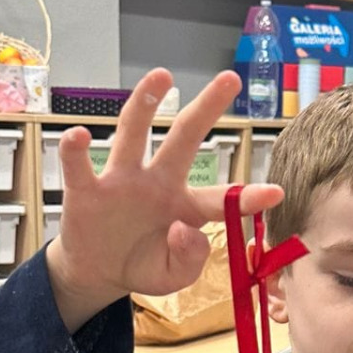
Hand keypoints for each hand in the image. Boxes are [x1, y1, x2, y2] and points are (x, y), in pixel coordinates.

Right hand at [45, 68, 283, 331]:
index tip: (276, 193)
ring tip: (161, 76)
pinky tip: (78, 135)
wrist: (98, 273)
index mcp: (187, 206)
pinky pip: (79, 166)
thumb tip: (184, 230)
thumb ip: (190, 259)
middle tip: (231, 79)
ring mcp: (122, 181)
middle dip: (207, 108)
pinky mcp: (87, 190)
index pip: (222, 199)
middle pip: (185, 138)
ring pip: (134, 134)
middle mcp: (158, 182)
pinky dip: (75, 150)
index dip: (248, 197)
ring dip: (145, 103)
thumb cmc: (144, 265)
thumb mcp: (174, 276)